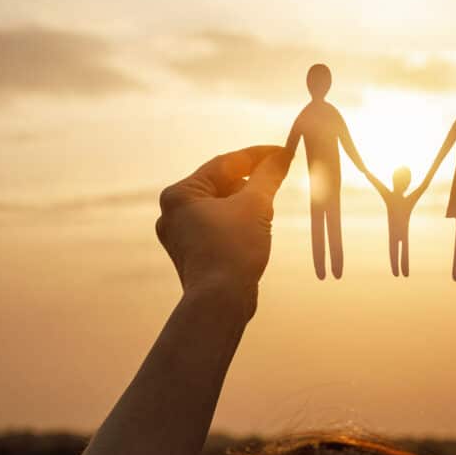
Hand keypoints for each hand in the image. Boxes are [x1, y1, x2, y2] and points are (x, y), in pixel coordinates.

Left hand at [155, 146, 290, 320]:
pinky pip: (218, 226)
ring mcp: (180, 235)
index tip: (282, 151)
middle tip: (280, 173)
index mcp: (179, 195)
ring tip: (271, 200)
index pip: (224, 163)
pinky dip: (238, 220)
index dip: (257, 155)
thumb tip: (282, 155)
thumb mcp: (255, 206)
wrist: (220, 302)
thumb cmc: (233, 250)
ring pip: (220, 206)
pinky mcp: (192, 253)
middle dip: (252, 179)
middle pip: (220, 184)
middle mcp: (173, 213)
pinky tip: (258, 224)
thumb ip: (268, 176)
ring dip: (246, 200)